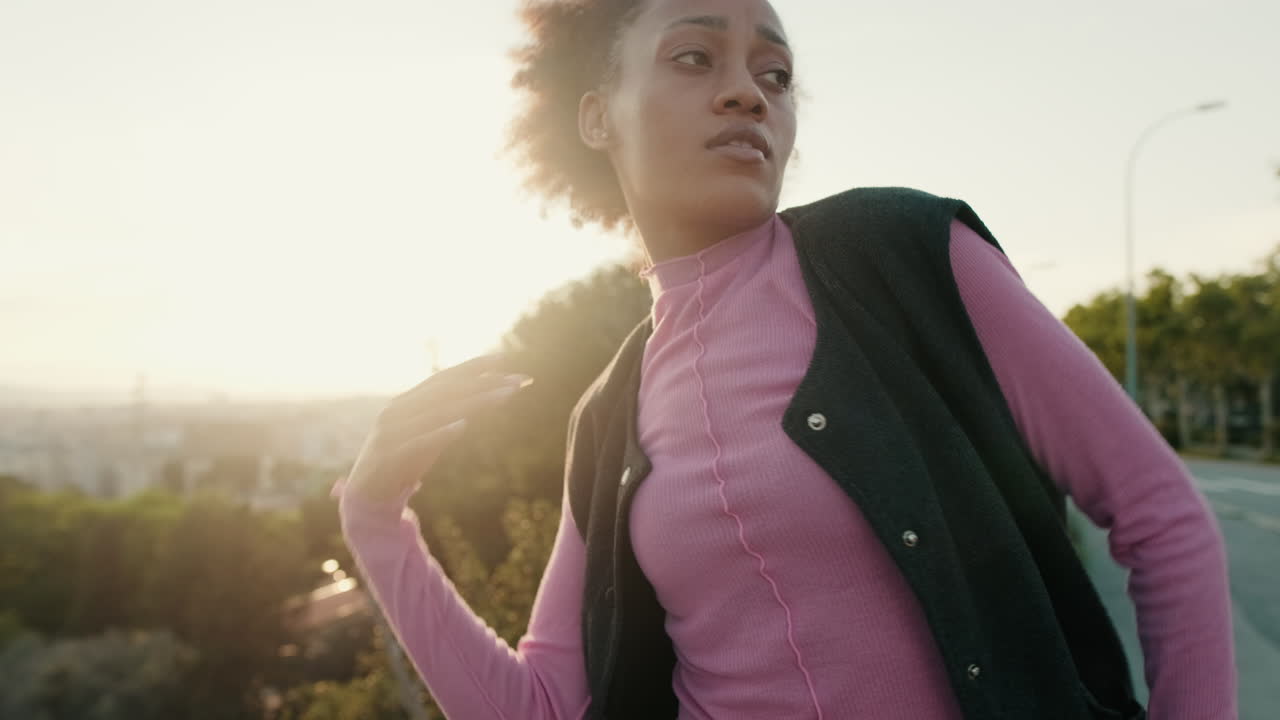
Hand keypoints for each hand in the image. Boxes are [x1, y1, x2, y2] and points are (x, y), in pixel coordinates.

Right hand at [342, 354, 532, 503]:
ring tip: (505, 396)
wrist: (366, 497)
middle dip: (485, 382)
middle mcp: (398, 410)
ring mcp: (391, 432)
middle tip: (519, 381)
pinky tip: (462, 426)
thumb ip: (450, 416)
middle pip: (447, 390)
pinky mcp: (388, 457)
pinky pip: (418, 442)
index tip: (506, 359)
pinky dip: (439, 433)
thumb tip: (485, 397)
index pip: (444, 378)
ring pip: (438, 411)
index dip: (474, 366)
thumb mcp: (430, 436)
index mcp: (406, 402)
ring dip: (474, 402)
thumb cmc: (403, 463)